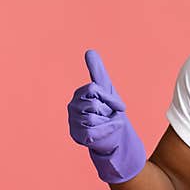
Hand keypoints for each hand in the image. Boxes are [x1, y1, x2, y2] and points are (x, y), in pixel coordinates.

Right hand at [67, 50, 146, 182]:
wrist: (116, 139)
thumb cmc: (111, 114)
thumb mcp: (107, 91)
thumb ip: (97, 71)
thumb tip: (89, 51)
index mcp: (79, 96)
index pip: (94, 89)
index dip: (109, 98)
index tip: (117, 105)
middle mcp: (72, 108)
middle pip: (94, 102)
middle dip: (108, 110)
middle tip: (109, 117)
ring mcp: (74, 123)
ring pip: (93, 116)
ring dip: (107, 122)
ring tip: (106, 125)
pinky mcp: (78, 137)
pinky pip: (95, 130)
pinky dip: (106, 131)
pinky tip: (105, 134)